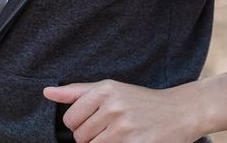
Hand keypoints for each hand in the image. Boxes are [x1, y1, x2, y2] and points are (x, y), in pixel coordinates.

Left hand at [43, 79, 199, 142]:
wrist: (179, 111)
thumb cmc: (140, 101)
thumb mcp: (109, 89)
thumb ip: (76, 92)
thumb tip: (47, 92)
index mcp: (105, 89)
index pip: (70, 119)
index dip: (78, 126)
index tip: (93, 122)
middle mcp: (113, 106)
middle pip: (80, 138)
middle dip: (90, 138)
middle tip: (109, 130)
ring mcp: (124, 128)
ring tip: (118, 137)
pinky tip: (126, 142)